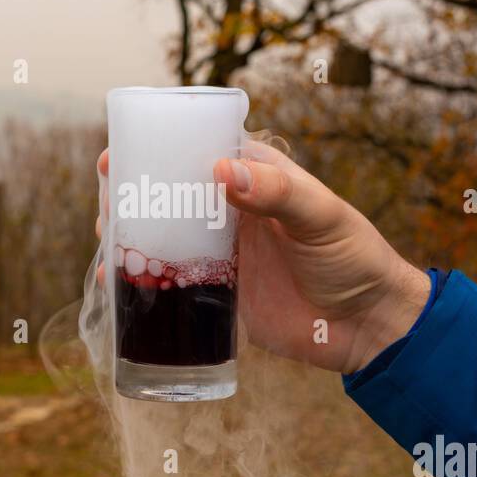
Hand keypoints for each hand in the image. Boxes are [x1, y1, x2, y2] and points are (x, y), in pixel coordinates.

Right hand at [95, 144, 429, 374]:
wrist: (369, 328)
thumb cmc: (355, 260)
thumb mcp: (321, 217)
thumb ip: (278, 192)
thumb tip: (223, 170)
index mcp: (258, 180)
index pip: (201, 152)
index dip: (160, 148)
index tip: (124, 151)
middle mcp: (234, 213)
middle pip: (172, 195)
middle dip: (135, 194)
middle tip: (108, 200)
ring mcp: (224, 255)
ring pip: (166, 238)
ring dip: (133, 236)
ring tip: (107, 238)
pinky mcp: (220, 295)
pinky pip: (174, 285)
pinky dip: (144, 284)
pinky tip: (116, 286)